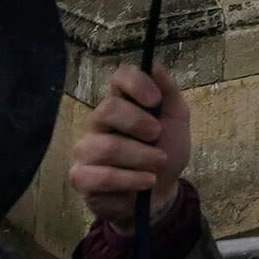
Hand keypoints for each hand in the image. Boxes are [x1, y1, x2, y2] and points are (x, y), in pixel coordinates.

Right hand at [68, 65, 192, 230]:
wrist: (161, 193)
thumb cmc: (165, 151)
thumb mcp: (176, 121)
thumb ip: (168, 92)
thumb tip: (154, 65)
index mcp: (123, 102)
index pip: (118, 77)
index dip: (136, 83)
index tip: (155, 100)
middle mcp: (98, 122)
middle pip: (107, 109)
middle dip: (138, 122)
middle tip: (157, 136)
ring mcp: (86, 149)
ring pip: (107, 146)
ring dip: (140, 156)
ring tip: (158, 164)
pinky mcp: (81, 177)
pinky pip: (101, 177)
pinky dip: (130, 180)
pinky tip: (146, 181)